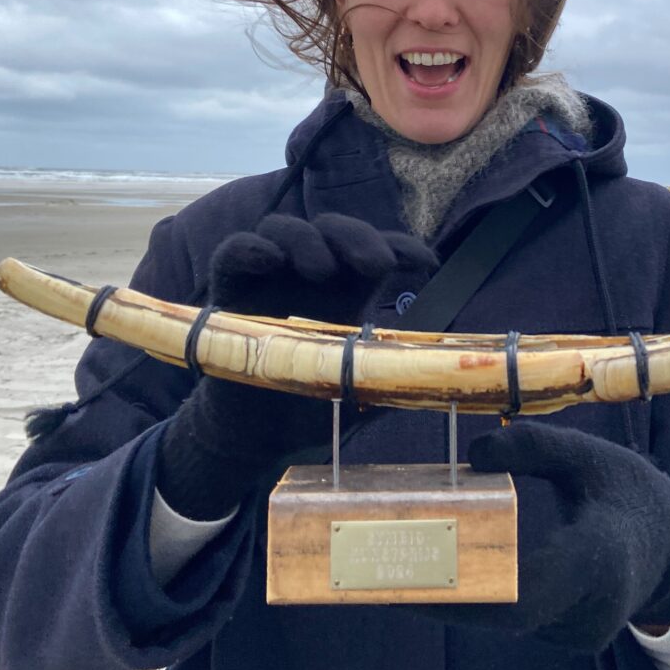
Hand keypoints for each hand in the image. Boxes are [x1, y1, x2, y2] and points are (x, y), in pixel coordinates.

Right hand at [155, 214, 435, 520]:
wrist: (254, 442)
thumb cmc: (309, 411)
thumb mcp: (361, 393)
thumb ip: (393, 378)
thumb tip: (441, 377)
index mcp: (346, 292)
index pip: (376, 250)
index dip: (403, 246)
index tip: (427, 263)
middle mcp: (308, 276)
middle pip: (331, 228)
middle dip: (357, 235)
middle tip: (375, 264)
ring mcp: (267, 278)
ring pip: (283, 228)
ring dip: (307, 239)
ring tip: (322, 270)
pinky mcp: (228, 291)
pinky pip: (234, 251)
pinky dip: (251, 247)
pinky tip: (270, 259)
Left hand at [417, 422, 669, 651]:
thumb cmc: (629, 492)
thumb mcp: (589, 455)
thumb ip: (535, 446)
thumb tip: (474, 452)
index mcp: (600, 558)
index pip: (526, 591)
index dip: (464, 595)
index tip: (410, 583)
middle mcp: (592, 608)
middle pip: (503, 615)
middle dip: (439, 599)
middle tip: (374, 577)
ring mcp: (582, 632)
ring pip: (507, 620)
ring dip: (456, 598)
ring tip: (396, 568)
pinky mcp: (571, 637)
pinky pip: (517, 620)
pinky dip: (481, 599)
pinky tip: (442, 576)